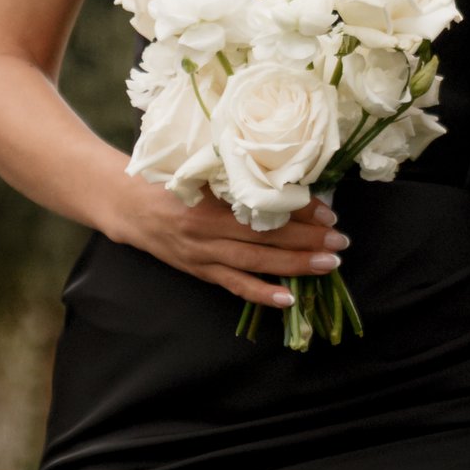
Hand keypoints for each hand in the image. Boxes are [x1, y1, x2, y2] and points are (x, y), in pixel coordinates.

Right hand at [109, 176, 343, 311]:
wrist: (129, 207)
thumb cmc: (169, 181)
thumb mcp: (201, 170)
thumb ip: (236, 176)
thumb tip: (286, 179)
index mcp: (209, 199)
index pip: (263, 208)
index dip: (298, 211)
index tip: (328, 211)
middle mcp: (206, 229)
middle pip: (265, 238)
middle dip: (307, 240)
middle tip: (340, 240)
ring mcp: (203, 254)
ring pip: (255, 263)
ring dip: (295, 266)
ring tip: (328, 264)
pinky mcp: (199, 271)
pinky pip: (234, 285)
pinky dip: (261, 293)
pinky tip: (288, 298)